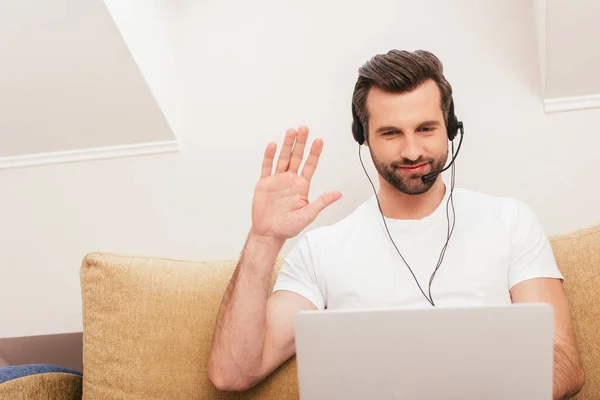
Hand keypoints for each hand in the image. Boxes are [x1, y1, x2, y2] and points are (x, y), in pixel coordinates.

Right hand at [250, 126, 341, 241]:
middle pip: (296, 157)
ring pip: (283, 158)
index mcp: (301, 186)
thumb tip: (338, 194)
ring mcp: (277, 180)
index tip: (319, 140)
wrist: (269, 233)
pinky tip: (273, 145)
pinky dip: (269, 156)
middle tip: (304, 128)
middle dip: (301, 143)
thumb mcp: (308, 214)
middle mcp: (290, 180)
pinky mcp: (264, 183)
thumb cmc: (289, 226)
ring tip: (291, 131)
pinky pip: (267, 167)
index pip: (310, 165)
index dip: (314, 153)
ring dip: (287, 145)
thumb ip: (321, 202)